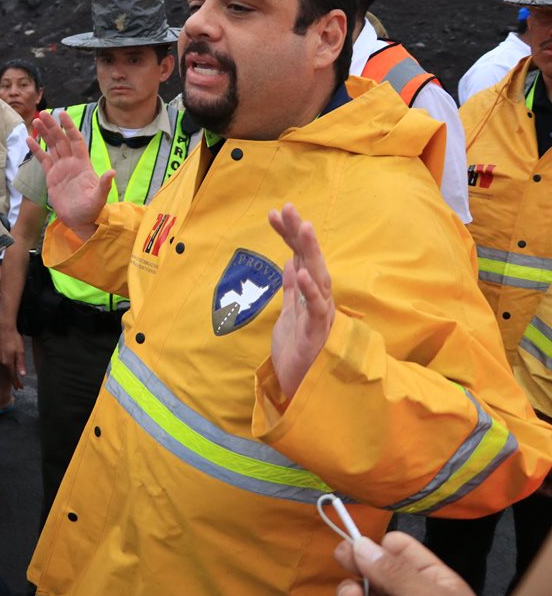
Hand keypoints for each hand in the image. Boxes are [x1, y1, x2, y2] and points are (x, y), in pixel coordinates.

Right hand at [0, 323, 26, 389]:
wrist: (4, 328)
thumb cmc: (14, 339)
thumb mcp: (20, 352)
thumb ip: (21, 364)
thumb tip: (22, 375)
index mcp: (7, 363)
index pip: (12, 377)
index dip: (16, 383)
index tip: (20, 388)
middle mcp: (1, 362)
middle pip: (7, 375)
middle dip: (13, 381)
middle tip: (18, 386)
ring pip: (4, 370)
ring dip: (9, 376)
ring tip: (14, 379)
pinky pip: (2, 366)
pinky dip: (6, 370)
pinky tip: (9, 369)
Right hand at [30, 111, 111, 240]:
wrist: (80, 221)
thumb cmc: (92, 210)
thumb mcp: (99, 198)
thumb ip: (104, 185)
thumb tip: (112, 173)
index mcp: (82, 164)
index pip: (75, 140)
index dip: (70, 127)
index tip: (62, 114)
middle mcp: (71, 163)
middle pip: (61, 140)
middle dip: (53, 126)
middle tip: (43, 113)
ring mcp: (61, 168)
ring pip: (52, 146)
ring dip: (45, 133)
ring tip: (35, 120)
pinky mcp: (51, 176)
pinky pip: (43, 159)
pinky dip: (36, 149)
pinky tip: (29, 139)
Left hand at [268, 203, 334, 398]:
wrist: (301, 387)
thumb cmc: (298, 351)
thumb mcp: (289, 315)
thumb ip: (292, 290)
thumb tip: (290, 263)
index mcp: (310, 294)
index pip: (300, 256)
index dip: (289, 235)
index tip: (275, 213)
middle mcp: (319, 300)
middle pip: (311, 260)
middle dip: (299, 233)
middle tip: (288, 207)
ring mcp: (321, 316)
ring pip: (319, 277)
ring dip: (310, 252)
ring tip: (303, 227)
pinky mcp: (317, 334)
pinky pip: (316, 309)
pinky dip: (309, 290)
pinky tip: (300, 271)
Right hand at [326, 532, 493, 595]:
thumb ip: (396, 572)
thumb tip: (362, 543)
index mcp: (431, 581)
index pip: (399, 549)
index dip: (378, 544)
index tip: (359, 546)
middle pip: (371, 569)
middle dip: (355, 565)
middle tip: (343, 560)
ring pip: (355, 595)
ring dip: (346, 592)